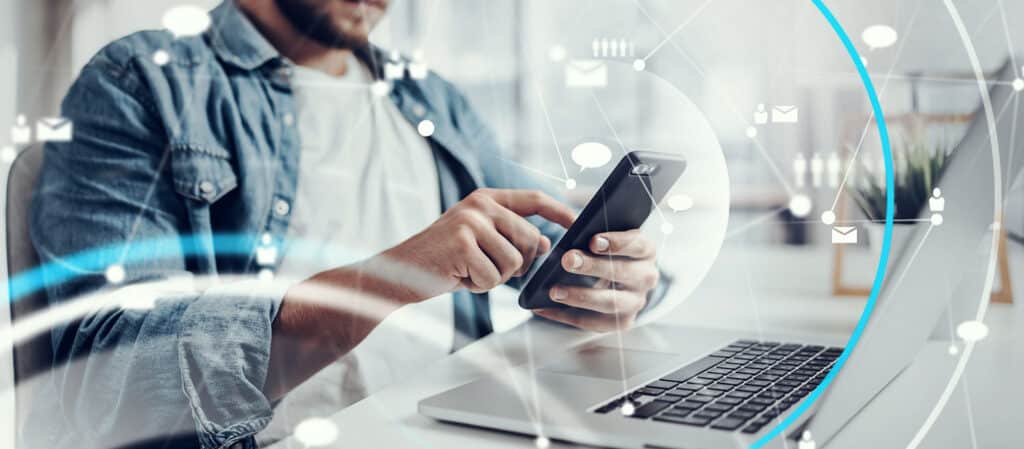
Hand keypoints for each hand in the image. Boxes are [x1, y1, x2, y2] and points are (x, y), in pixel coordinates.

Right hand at [376, 188, 575, 299]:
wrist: (397, 273)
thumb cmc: (443, 261)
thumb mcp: (478, 241)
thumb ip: (509, 236)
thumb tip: (548, 246)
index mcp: (486, 198)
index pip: (534, 200)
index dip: (560, 213)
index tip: (577, 226)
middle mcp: (480, 204)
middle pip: (532, 240)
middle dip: (519, 265)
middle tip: (487, 269)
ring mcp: (470, 222)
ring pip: (514, 262)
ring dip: (495, 278)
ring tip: (468, 271)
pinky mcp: (462, 243)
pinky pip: (493, 276)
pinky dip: (479, 286)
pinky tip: (458, 277)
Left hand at [534, 229, 658, 331]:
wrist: (621, 280)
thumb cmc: (608, 252)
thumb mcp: (609, 238)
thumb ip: (597, 235)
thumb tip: (572, 232)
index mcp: (646, 251)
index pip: (637, 245)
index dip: (616, 243)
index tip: (593, 240)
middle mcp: (646, 278)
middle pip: (622, 272)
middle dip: (593, 267)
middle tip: (567, 260)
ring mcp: (636, 303)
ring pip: (610, 302)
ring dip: (580, 296)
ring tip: (554, 291)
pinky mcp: (622, 323)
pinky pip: (593, 322)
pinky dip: (566, 316)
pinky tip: (544, 307)